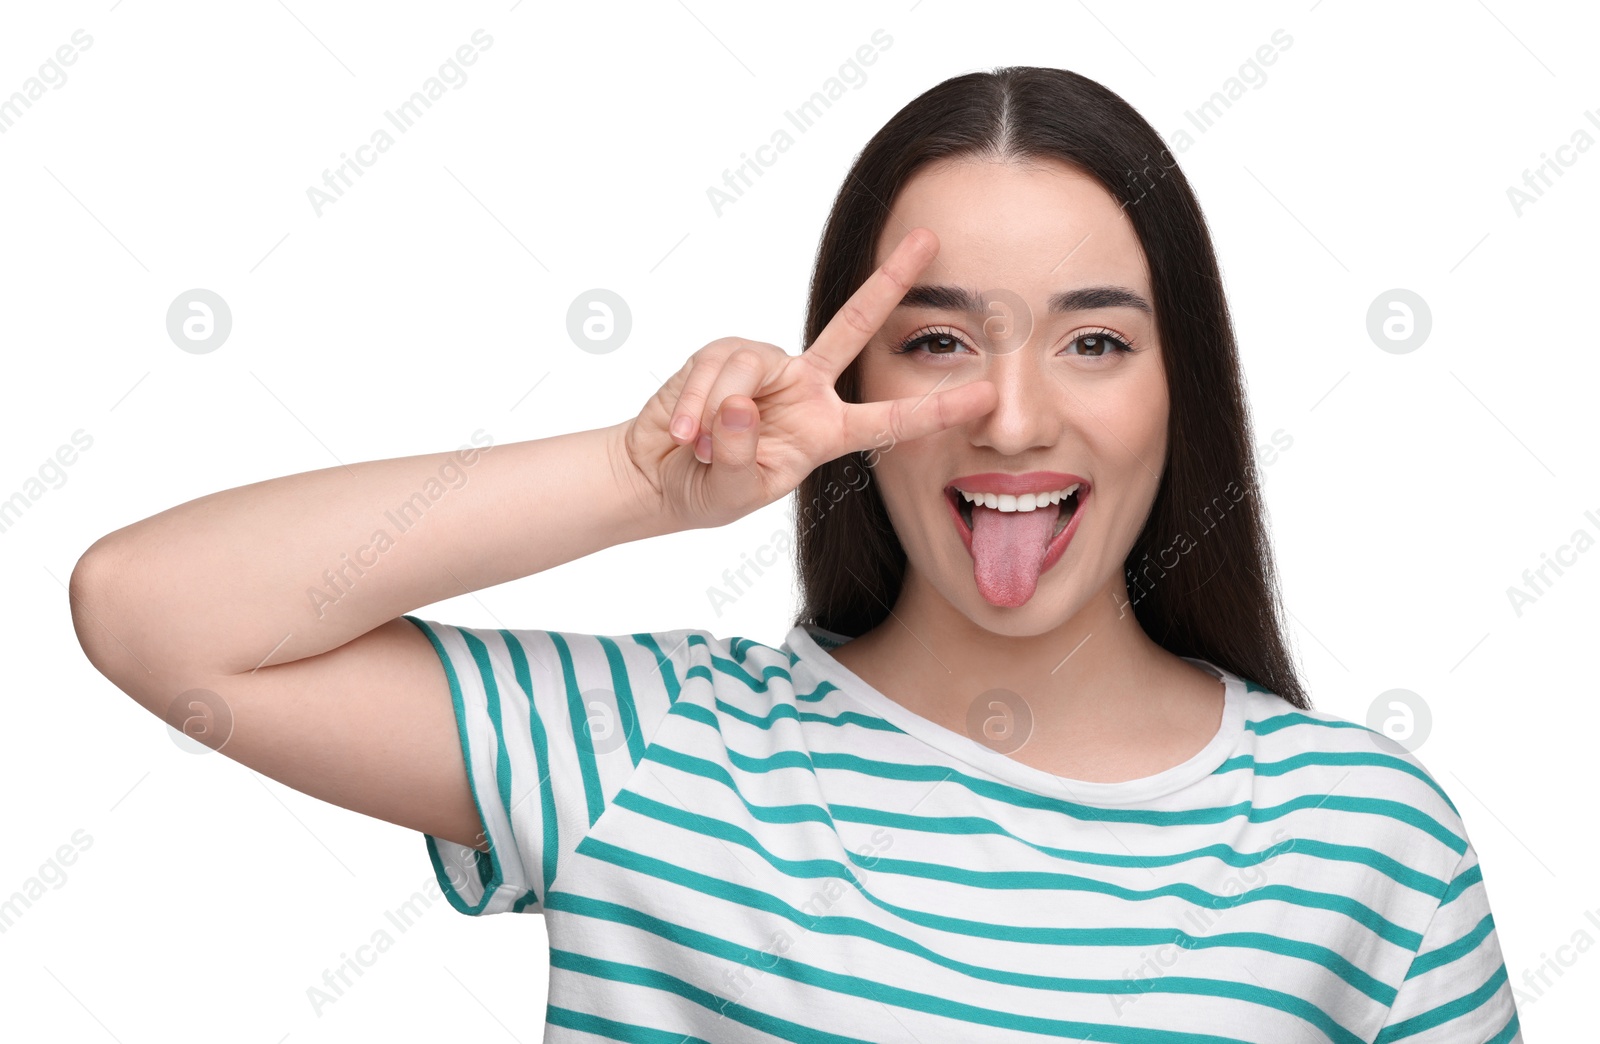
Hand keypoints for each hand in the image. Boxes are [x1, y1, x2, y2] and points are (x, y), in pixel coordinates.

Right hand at [621, 227, 997, 530]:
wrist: (657, 478)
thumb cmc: (706, 491)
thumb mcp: (735, 491)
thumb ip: (743, 455)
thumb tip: (740, 402)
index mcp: (828, 431)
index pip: (892, 420)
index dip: (937, 409)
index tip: (986, 397)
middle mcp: (805, 388)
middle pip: (853, 326)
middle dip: (889, 281)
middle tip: (929, 238)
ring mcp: (766, 367)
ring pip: (750, 371)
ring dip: (719, 417)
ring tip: (699, 450)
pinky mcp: (722, 354)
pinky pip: (713, 370)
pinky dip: (694, 407)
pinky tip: (682, 434)